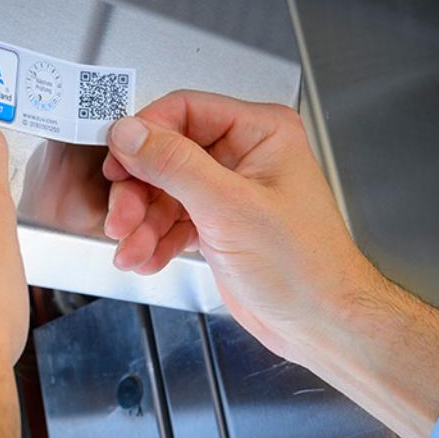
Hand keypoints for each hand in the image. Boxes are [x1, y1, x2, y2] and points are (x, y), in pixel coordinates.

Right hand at [104, 90, 359, 357]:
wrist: (321, 325)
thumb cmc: (305, 268)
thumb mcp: (228, 207)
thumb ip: (173, 164)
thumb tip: (130, 133)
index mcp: (260, 133)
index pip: (184, 111)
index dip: (144, 136)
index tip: (117, 160)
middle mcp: (243, 156)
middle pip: (165, 155)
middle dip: (138, 192)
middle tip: (122, 218)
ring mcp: (228, 191)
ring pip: (162, 192)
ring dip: (141, 223)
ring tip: (132, 248)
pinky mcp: (217, 224)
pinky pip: (170, 221)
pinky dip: (154, 241)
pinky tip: (147, 258)